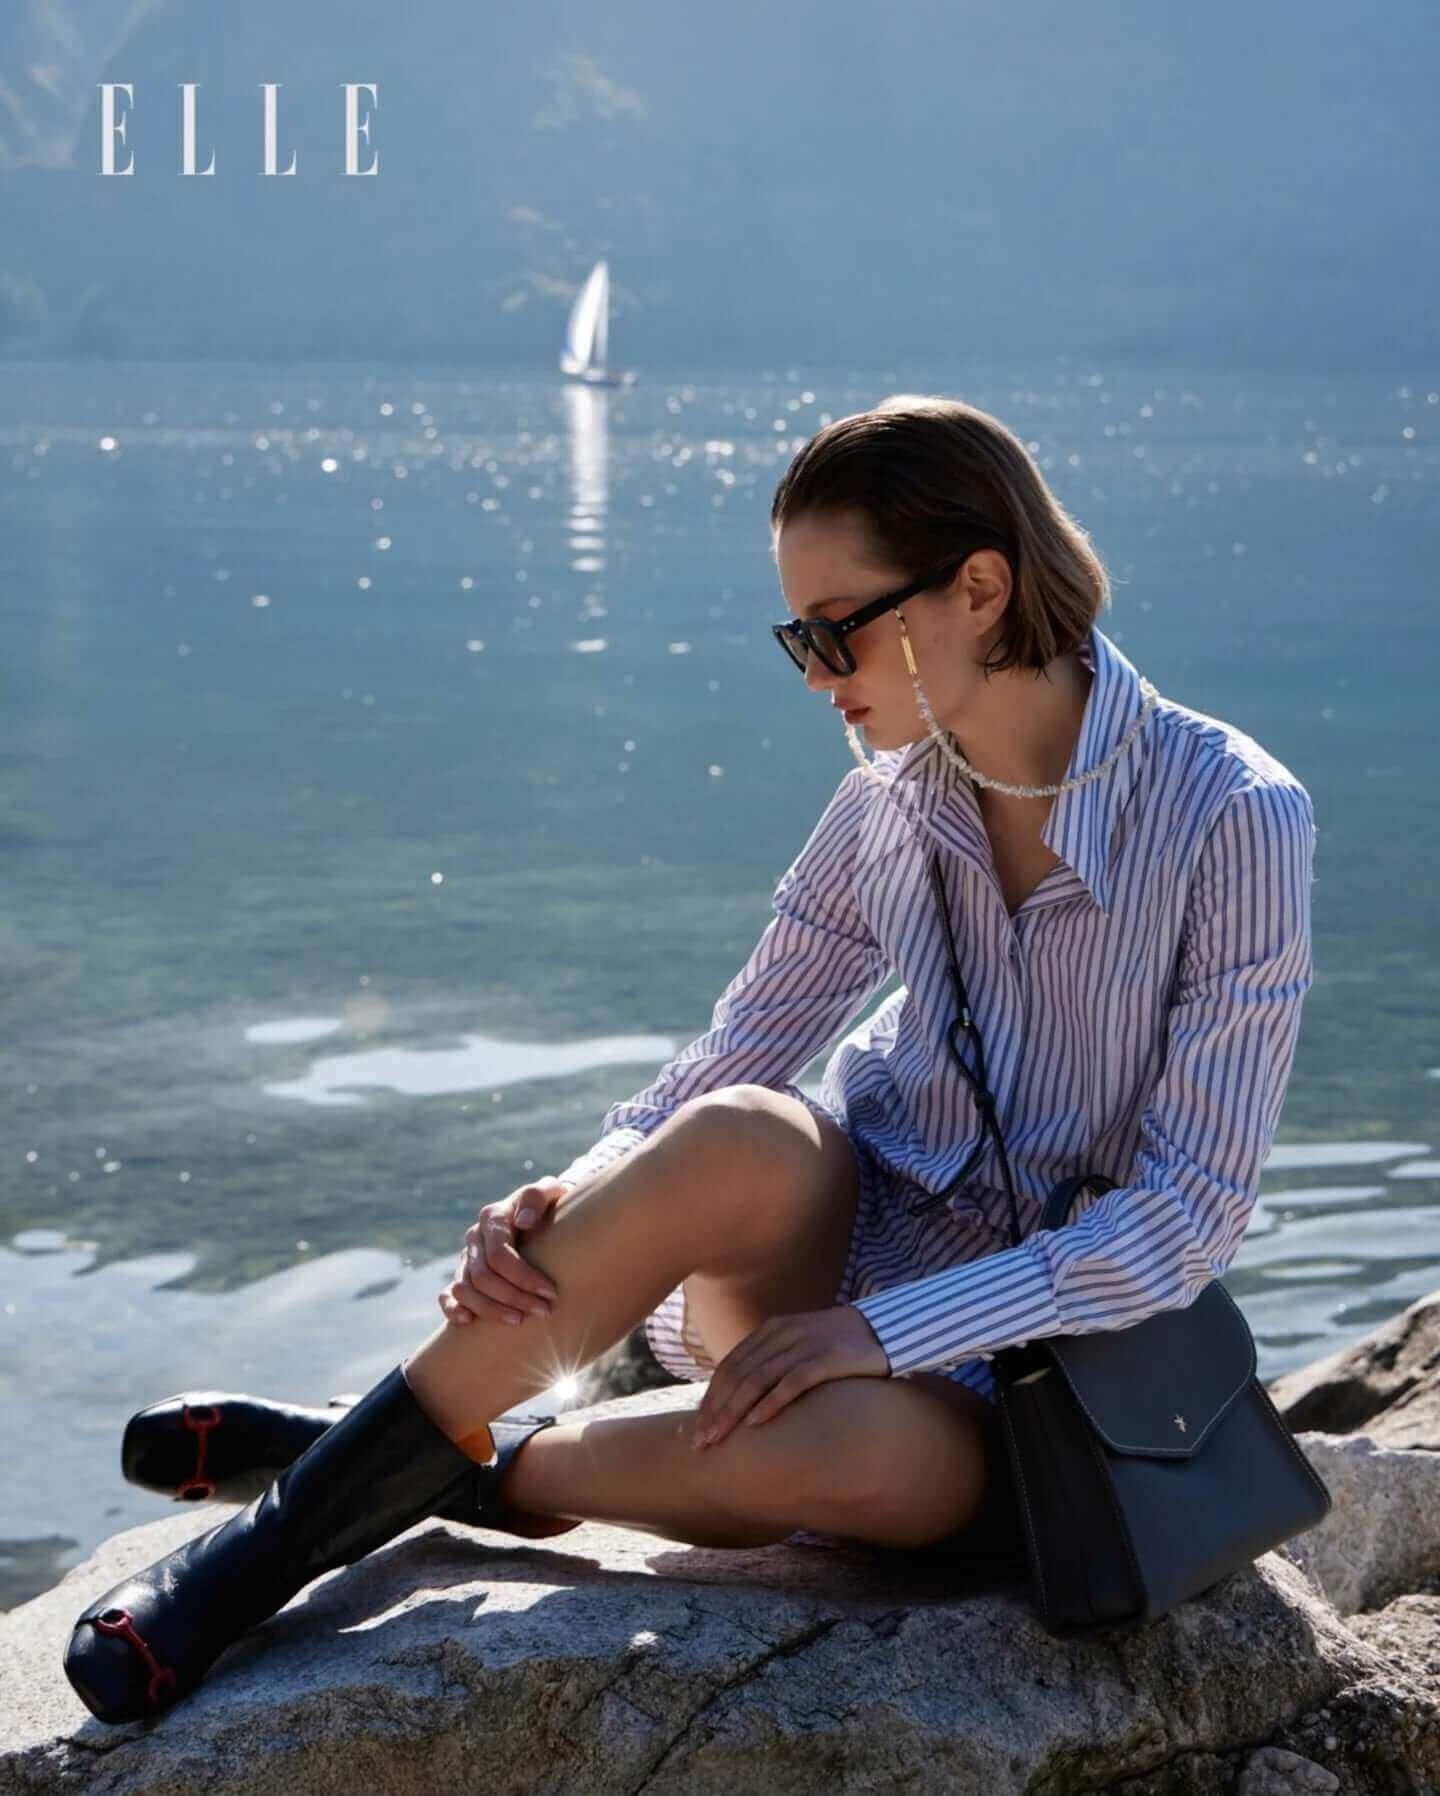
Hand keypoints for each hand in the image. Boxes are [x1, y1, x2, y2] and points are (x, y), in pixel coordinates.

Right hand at [438, 1176, 573, 1326]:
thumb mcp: (549, 1192)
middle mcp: (475, 1237)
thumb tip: (523, 1221)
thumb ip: (537, 1198)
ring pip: (464, 1290)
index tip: (550, 1293)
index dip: (523, 1277)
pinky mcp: (462, 1274)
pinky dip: (453, 1309)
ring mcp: (466, 1256)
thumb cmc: (549, 1205)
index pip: (500, 1255)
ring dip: (490, 1310)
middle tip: (543, 1311)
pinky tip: (468, 1321)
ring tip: (519, 1320)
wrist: (541, 1212)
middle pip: (483, 1277)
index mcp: (492, 1217)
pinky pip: (447, 1295)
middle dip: (513, 1298)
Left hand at [691, 1304, 890, 1448]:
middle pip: (738, 1374)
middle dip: (715, 1409)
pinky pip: (792, 1382)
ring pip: (757, 1379)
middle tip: (700, 1441)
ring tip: (719, 1438)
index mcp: (772, 1330)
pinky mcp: (828, 1358)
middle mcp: (783, 1334)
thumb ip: (773, 1362)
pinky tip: (756, 1424)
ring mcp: (805, 1344)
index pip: (730, 1365)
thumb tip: (742, 1398)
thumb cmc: (837, 1346)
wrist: (884, 1330)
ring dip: (734, 1411)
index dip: (711, 1396)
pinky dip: (770, 1403)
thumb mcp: (799, 1346)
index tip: (696, 1426)